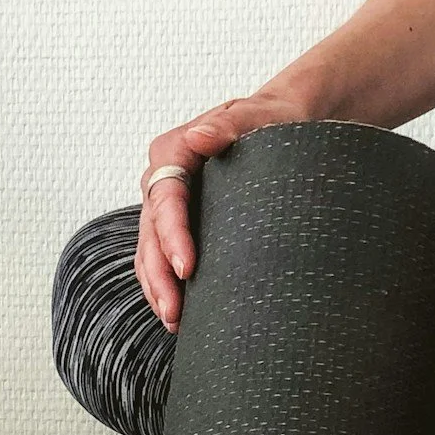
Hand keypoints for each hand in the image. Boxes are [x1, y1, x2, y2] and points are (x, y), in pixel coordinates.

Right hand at [137, 92, 310, 330]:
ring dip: (158, 289)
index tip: (187, 268)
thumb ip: (229, 123)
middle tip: (175, 311)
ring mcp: (169, 205)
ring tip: (174, 321)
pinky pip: (162, 258)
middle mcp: (163, 179)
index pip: (164, 199)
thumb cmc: (275, 117)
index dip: (171, 237)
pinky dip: (167, 286)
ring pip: (149, 252)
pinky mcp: (179, 225)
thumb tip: (199, 136)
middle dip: (159, 276)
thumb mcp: (258, 114)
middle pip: (150, 233)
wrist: (285, 123)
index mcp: (174, 151)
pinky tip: (179, 314)